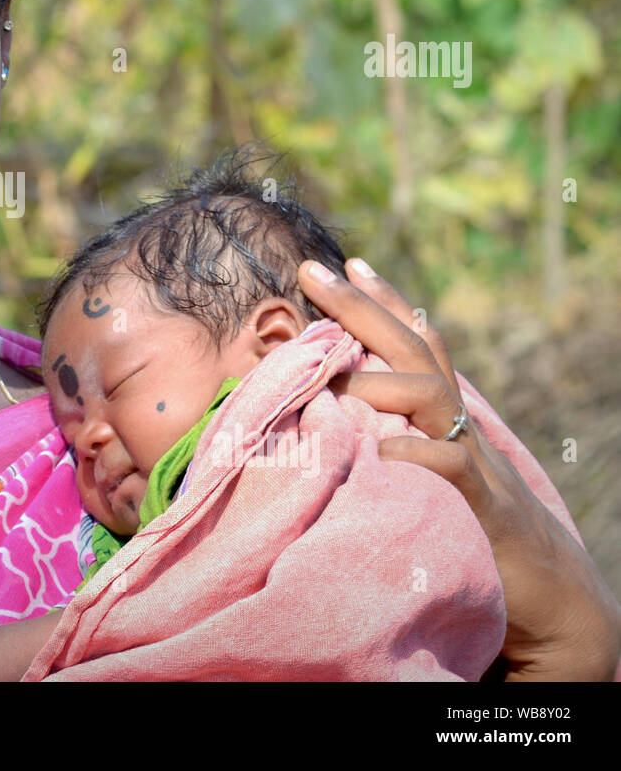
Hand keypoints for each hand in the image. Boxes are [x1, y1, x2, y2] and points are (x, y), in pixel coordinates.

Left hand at [299, 257, 620, 680]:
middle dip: (363, 307)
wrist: (547, 596)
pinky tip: (380, 451)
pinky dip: (414, 454)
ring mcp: (472, 461)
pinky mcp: (481, 507)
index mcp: (443, 417)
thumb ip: (389, 441)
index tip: (345, 263)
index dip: (383, 302)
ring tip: (333, 377)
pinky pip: (450, 467)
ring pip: (432, 397)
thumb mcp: (424, 477)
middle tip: (313, 268)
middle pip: (415, 350)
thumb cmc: (469, 532)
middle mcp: (458, 426)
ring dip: (380, 379)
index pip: (415, 343)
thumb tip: (330, 415)